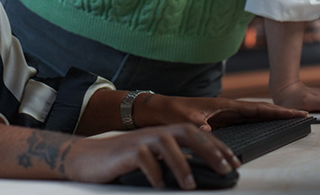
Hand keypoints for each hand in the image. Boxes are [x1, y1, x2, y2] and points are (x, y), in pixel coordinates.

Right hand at [62, 124, 237, 189]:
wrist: (85, 159)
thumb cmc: (121, 164)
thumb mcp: (151, 162)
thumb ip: (170, 165)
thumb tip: (196, 178)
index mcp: (164, 135)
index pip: (197, 134)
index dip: (217, 146)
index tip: (234, 162)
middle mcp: (155, 133)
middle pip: (188, 132)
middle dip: (210, 150)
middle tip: (226, 169)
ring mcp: (140, 140)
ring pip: (167, 143)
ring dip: (182, 165)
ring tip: (191, 185)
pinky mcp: (125, 151)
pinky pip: (144, 158)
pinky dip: (154, 173)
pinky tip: (159, 186)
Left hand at [137, 94, 306, 130]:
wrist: (159, 109)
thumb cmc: (172, 111)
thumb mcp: (184, 120)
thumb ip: (198, 126)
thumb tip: (209, 135)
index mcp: (224, 105)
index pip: (256, 108)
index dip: (276, 112)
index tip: (295, 112)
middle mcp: (228, 108)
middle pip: (261, 110)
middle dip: (281, 113)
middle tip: (302, 116)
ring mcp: (225, 114)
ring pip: (255, 115)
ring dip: (272, 117)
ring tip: (291, 121)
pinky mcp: (221, 121)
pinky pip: (245, 121)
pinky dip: (259, 122)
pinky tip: (266, 127)